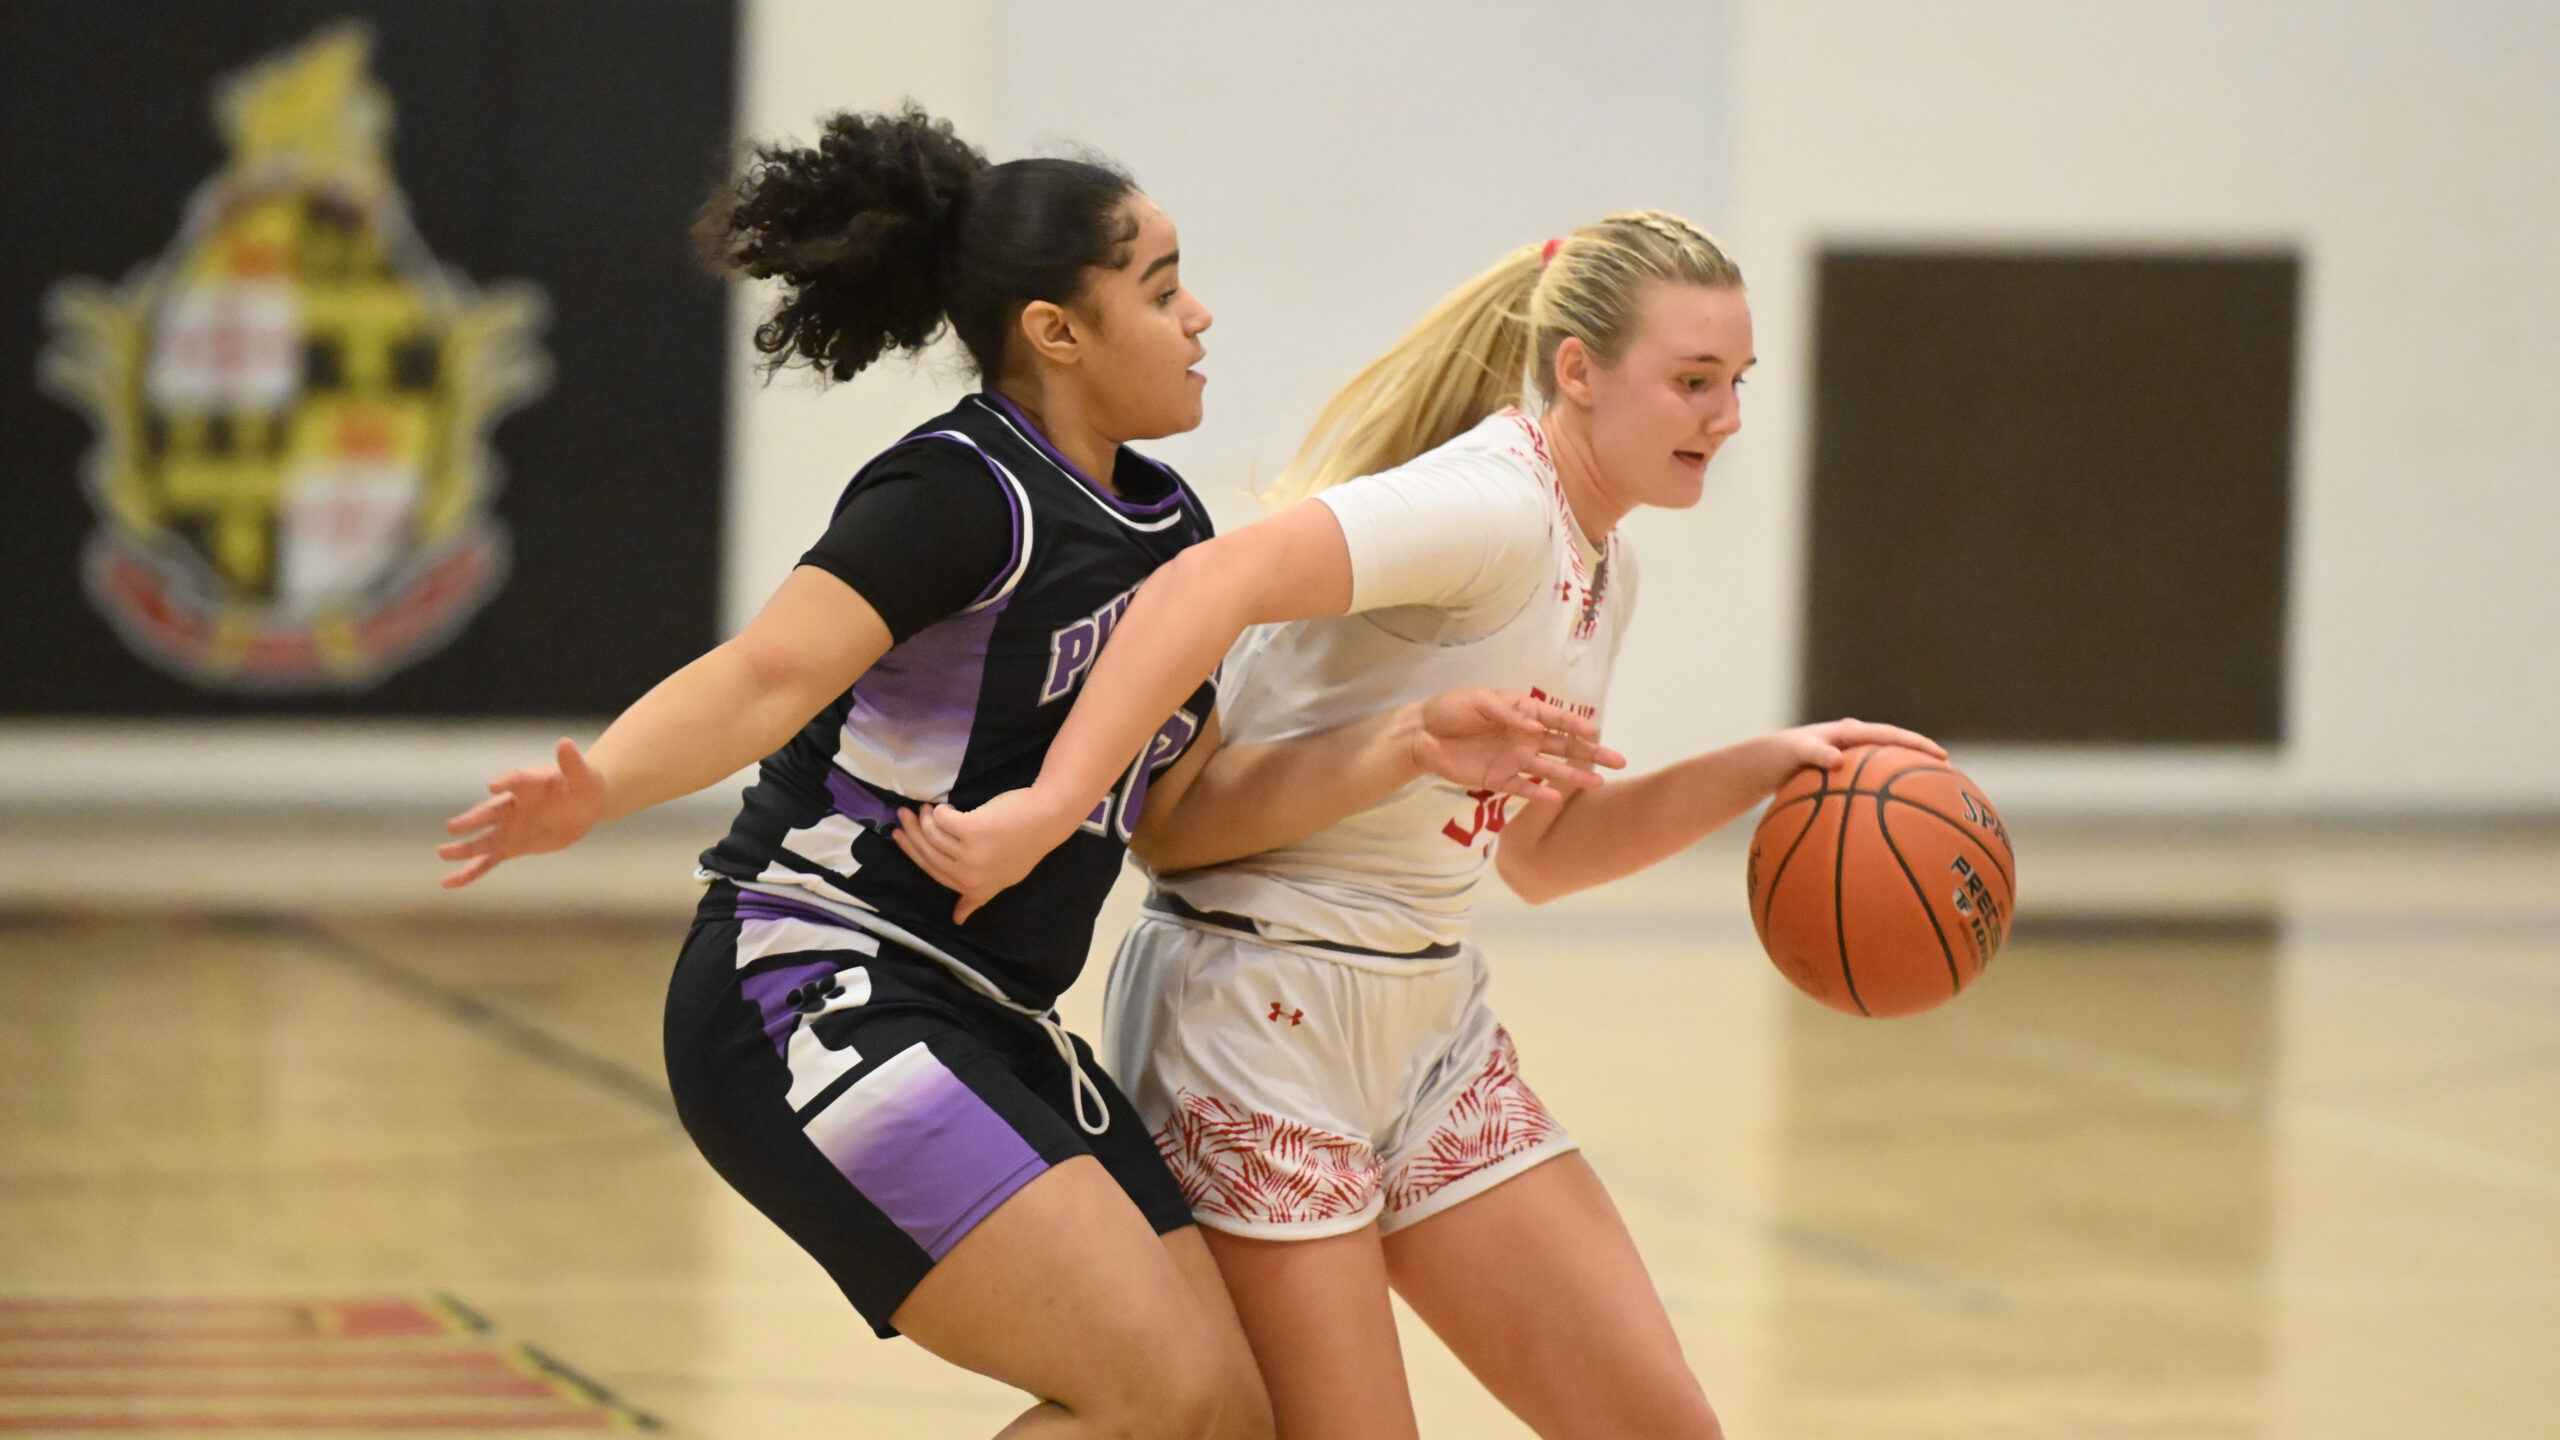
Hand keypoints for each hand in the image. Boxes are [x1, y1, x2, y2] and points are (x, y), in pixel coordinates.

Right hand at [436, 738, 607, 888]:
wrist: (583, 803)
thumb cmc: (582, 784)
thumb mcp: (583, 775)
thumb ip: (573, 762)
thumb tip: (566, 743)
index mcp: (528, 783)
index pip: (514, 780)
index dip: (505, 782)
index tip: (495, 786)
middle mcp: (512, 805)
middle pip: (489, 812)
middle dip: (473, 820)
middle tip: (455, 826)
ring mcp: (510, 827)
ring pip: (484, 840)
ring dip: (465, 849)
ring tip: (442, 854)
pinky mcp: (513, 847)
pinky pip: (488, 861)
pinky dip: (470, 872)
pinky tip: (449, 882)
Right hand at [891, 787, 1085, 924]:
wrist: (1047, 818)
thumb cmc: (1025, 844)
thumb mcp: (1002, 879)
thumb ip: (976, 897)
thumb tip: (958, 919)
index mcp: (974, 888)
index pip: (932, 870)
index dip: (913, 853)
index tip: (899, 836)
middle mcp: (969, 875)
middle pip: (928, 853)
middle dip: (911, 832)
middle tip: (903, 815)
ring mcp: (970, 853)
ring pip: (932, 834)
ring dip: (925, 818)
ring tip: (926, 807)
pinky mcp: (971, 830)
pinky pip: (942, 818)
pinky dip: (941, 810)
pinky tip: (945, 806)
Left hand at [1412, 690, 1626, 801]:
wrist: (1422, 734)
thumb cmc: (1451, 709)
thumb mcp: (1478, 701)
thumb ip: (1508, 714)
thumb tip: (1537, 728)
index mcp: (1522, 712)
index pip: (1555, 719)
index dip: (1575, 724)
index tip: (1595, 731)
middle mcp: (1524, 737)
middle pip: (1563, 746)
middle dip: (1591, 753)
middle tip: (1618, 761)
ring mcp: (1514, 760)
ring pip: (1551, 769)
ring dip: (1574, 776)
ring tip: (1599, 783)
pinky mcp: (1498, 779)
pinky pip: (1523, 788)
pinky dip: (1539, 793)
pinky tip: (1557, 797)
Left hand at [1749, 717, 1947, 791]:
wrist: (1757, 766)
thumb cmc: (1774, 756)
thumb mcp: (1792, 752)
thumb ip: (1814, 752)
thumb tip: (1836, 759)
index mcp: (1846, 733)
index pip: (1890, 735)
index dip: (1917, 745)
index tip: (1941, 757)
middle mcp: (1853, 745)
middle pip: (1895, 751)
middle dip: (1921, 761)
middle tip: (1949, 777)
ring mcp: (1849, 762)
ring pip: (1885, 771)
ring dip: (1906, 781)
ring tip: (1932, 800)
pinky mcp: (1841, 780)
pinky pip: (1868, 790)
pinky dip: (1882, 801)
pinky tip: (1893, 824)